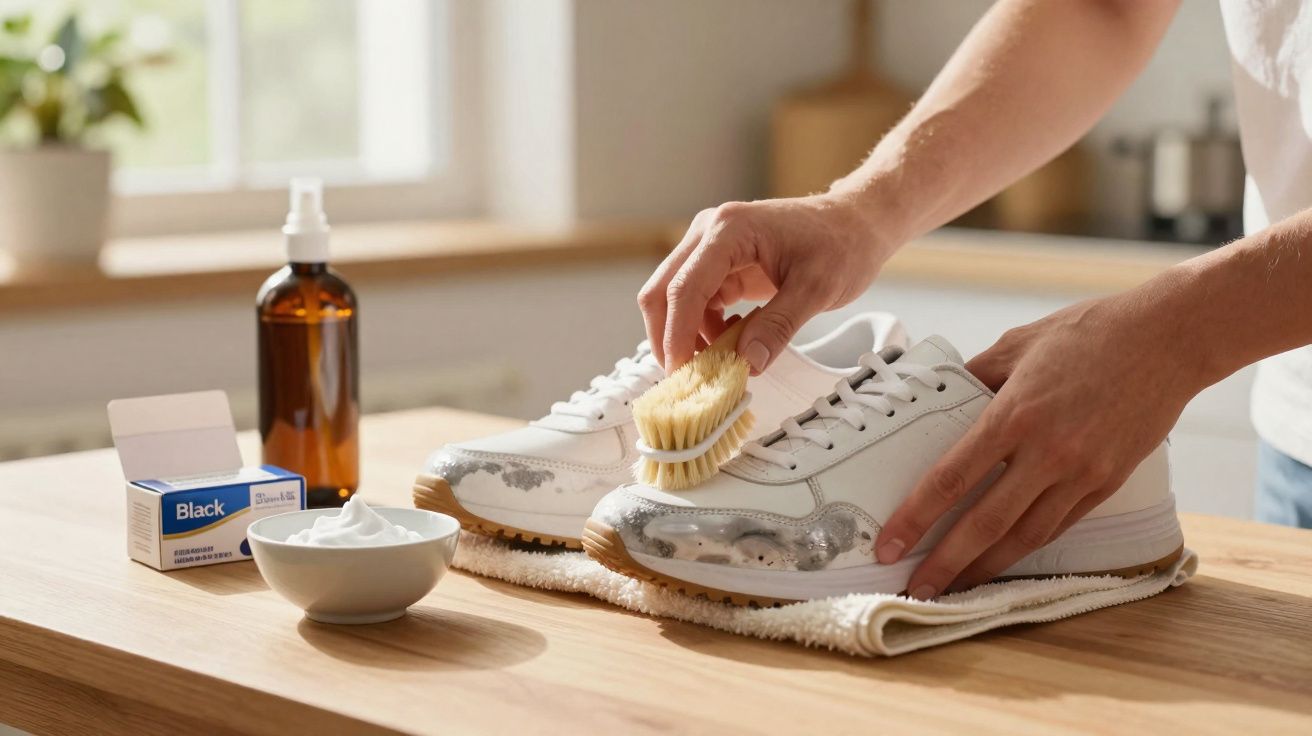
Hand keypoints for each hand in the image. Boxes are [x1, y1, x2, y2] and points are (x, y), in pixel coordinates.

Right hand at [638, 193, 893, 373]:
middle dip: (668, 337)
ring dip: (687, 336)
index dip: (678, 334)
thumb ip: (779, 326)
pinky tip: (731, 343)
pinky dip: (704, 329)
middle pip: (663, 290)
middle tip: (685, 378)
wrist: (855, 223)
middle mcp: (709, 233)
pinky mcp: (719, 265)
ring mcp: (711, 248)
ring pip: (674, 299)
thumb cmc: (841, 244)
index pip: (685, 287)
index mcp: (728, 230)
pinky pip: (696, 302)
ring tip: (717, 365)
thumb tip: (747, 363)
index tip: (682, 373)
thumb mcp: (817, 289)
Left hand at [874, 295, 1201, 598]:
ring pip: (1025, 536)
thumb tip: (940, 398)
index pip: (951, 478)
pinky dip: (1027, 547)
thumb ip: (975, 376)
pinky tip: (1003, 559)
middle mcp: (1047, 452)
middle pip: (985, 522)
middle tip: (915, 590)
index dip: (915, 517)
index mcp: (1014, 415)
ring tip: (956, 586)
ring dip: (986, 567)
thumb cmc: (1090, 332)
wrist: (1170, 338)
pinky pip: (1059, 525)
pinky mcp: (1108, 483)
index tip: (889, 544)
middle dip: (945, 562)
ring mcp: (1082, 473)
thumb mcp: (1017, 343)